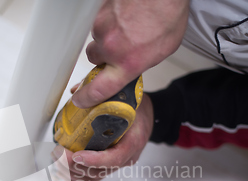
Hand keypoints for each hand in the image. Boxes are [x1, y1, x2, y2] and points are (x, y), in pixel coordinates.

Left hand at [53, 92, 153, 180]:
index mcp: (132, 141)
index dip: (94, 160)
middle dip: (75, 166)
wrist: (149, 118)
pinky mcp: (109, 166)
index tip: (77, 156)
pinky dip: (77, 176)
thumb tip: (76, 92)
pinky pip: (93, 177)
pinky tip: (63, 171)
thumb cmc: (138, 109)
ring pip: (93, 176)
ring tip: (56, 161)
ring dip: (72, 173)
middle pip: (99, 170)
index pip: (114, 158)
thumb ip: (102, 94)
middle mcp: (126, 157)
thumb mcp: (125, 98)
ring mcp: (117, 163)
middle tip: (58, 154)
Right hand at [72, 0, 188, 108]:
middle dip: (103, 56)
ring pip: (97, 38)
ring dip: (108, 35)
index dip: (86, 98)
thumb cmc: (167, 13)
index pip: (98, 90)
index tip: (81, 100)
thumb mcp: (163, 50)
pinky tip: (124, 15)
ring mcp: (102, 28)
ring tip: (127, 26)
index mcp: (127, 63)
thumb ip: (141, 63)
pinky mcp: (97, 13)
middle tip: (118, 48)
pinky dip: (110, 20)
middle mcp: (111, 48)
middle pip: (94, 59)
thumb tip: (132, 66)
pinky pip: (99, 21)